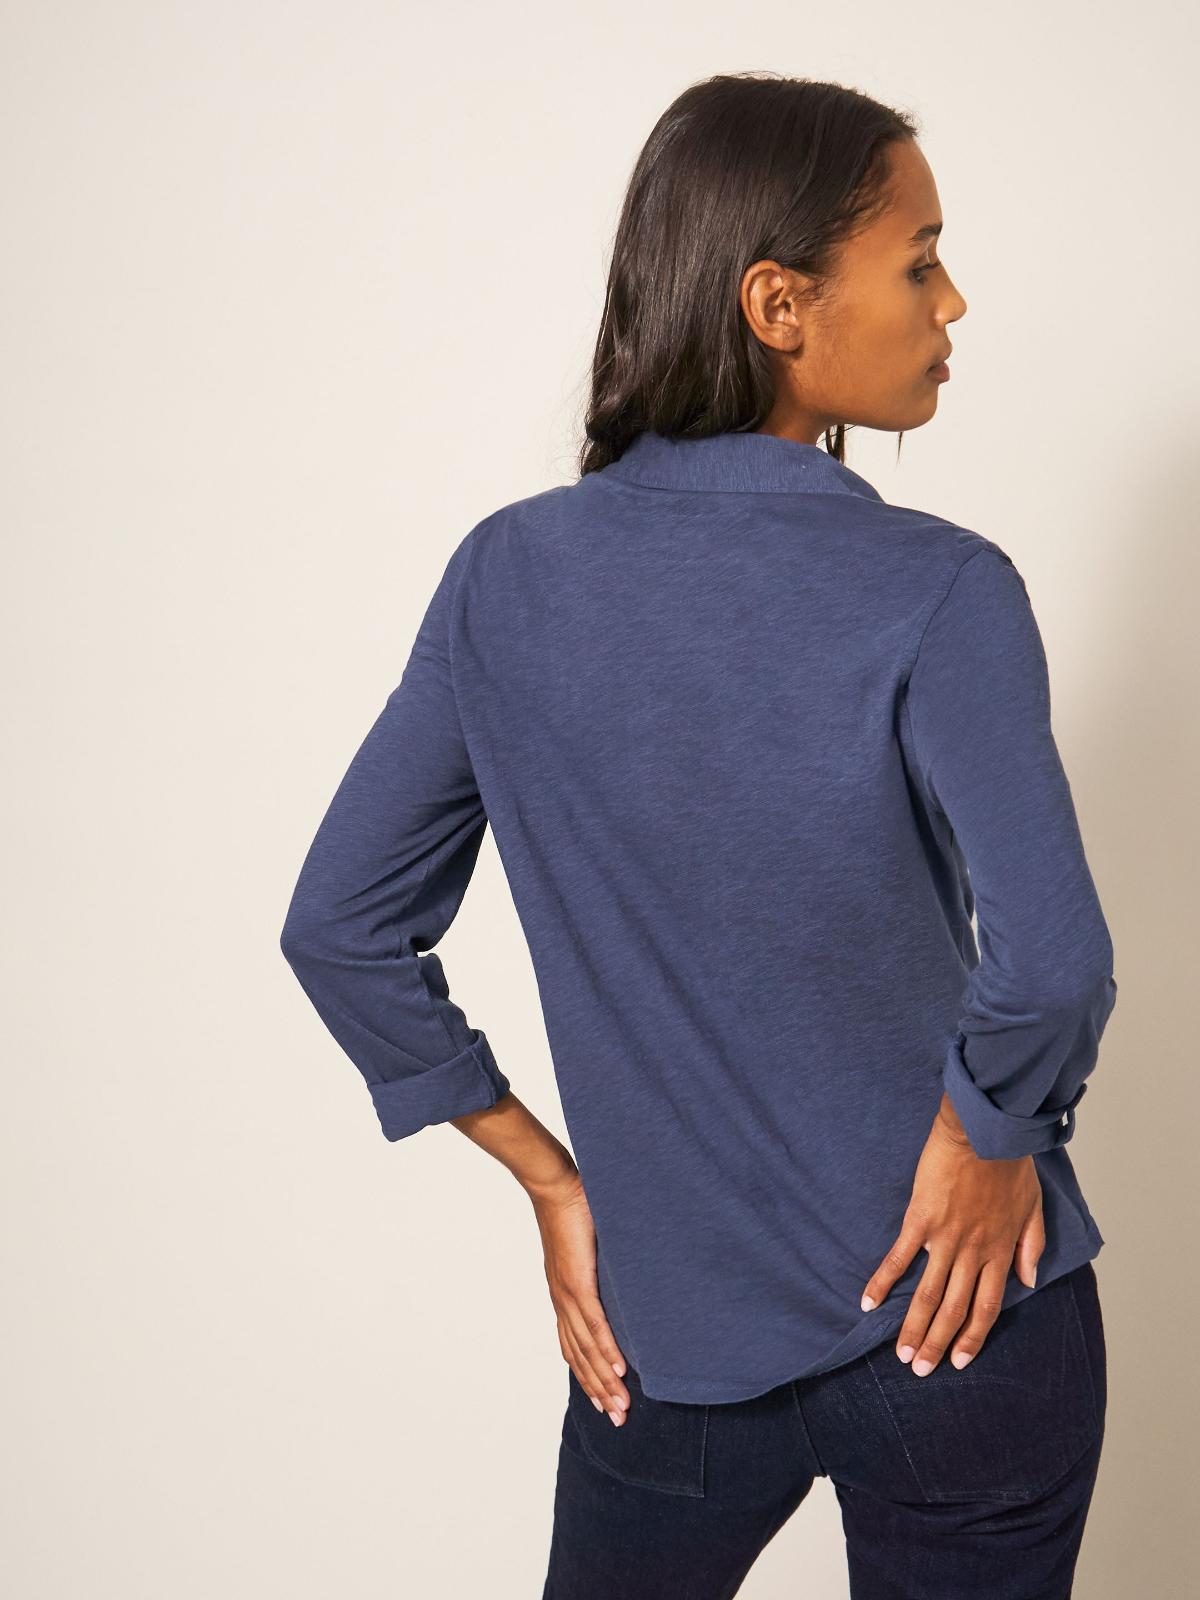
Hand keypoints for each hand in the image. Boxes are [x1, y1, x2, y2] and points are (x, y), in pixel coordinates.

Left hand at [529, 1171, 630, 1425]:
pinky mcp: (578, 1281)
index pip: (574, 1348)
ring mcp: (569, 1294)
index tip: (605, 1403)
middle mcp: (563, 1302)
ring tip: (622, 1406)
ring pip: (587, 1349)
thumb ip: (603, 1269)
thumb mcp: (590, 1250)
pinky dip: (606, 1349)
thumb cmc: (575, 1212)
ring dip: (605, 1380)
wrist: (556, 1186)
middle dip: (600, 1391)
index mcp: (564, 1297)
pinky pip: (594, 1323)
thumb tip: (625, 1277)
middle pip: (580, 1358)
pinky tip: (620, 1369)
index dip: (588, 1378)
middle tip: (618, 1420)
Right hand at [860, 1098, 1044, 1376]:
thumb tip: (1029, 1281)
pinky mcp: (920, 1219)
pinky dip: (882, 1281)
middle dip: (937, 1343)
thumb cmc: (1010, 1163)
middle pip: (953, 1309)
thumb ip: (1032, 1246)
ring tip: (900, 1353)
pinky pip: (899, 1257)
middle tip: (920, 1369)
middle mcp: (972, 1253)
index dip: (972, 1337)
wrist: (984, 1131)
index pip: (986, 1308)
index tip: (959, 1361)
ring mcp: (945, 1238)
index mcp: (1000, 1252)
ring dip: (913, 1326)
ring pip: (927, 1294)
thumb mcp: (1033, 1206)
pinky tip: (868, 1302)